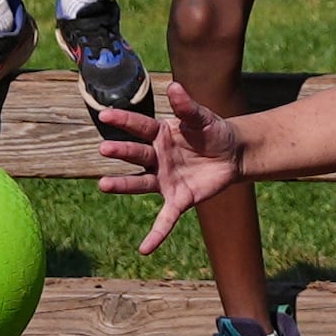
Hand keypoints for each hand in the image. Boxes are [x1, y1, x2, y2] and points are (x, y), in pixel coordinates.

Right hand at [94, 81, 245, 252]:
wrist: (232, 154)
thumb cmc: (213, 132)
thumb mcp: (202, 117)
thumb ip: (187, 106)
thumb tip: (174, 86)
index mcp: (160, 134)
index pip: (139, 126)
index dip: (122, 120)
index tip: (104, 115)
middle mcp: (157, 158)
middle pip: (136, 154)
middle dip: (121, 151)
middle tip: (103, 149)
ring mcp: (165, 179)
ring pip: (141, 183)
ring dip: (123, 185)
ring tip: (103, 185)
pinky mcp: (178, 199)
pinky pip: (165, 219)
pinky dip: (156, 234)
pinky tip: (144, 249)